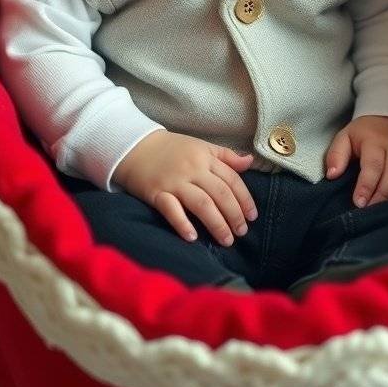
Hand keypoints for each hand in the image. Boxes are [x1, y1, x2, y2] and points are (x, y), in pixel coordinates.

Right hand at [113, 131, 257, 245]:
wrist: (135, 146)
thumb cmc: (172, 149)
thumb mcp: (201, 146)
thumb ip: (226, 155)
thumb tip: (249, 162)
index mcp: (205, 157)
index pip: (231, 179)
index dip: (244, 199)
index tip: (252, 216)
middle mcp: (192, 169)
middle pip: (220, 194)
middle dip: (234, 215)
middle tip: (242, 232)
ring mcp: (174, 181)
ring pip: (201, 204)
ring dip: (216, 224)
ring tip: (226, 240)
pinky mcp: (156, 193)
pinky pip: (171, 210)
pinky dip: (182, 224)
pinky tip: (193, 238)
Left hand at [325, 115, 387, 206]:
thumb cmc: (363, 134)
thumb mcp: (345, 137)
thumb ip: (336, 155)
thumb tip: (332, 175)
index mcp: (375, 140)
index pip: (373, 165)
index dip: (366, 185)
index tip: (358, 202)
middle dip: (381, 196)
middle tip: (369, 212)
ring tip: (381, 212)